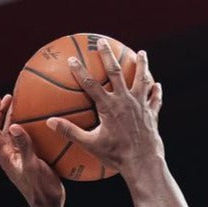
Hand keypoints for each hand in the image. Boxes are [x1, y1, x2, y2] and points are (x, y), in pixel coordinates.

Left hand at [0, 94, 65, 206]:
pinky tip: (37, 125)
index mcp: (6, 156)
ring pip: (11, 135)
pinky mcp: (29, 162)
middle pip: (0, 130)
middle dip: (2, 113)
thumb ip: (24, 146)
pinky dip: (26, 130)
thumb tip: (12, 126)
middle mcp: (10, 156)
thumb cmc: (41, 189)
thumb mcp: (33, 166)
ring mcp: (19, 159)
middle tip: (10, 98)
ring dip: (13, 120)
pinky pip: (23, 142)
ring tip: (21, 107)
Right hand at [46, 42, 162, 174]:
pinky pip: (155, 99)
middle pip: (115, 72)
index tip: (72, 59)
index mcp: (109, 107)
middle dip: (107, 55)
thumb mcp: (91, 145)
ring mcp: (140, 106)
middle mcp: (125, 101)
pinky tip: (156, 84)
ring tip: (141, 53)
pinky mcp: (152, 114)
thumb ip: (70, 132)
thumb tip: (50, 123)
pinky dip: (155, 91)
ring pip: (141, 79)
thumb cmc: (116, 156)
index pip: (90, 84)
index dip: (80, 71)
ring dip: (141, 65)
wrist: (143, 164)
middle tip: (102, 41)